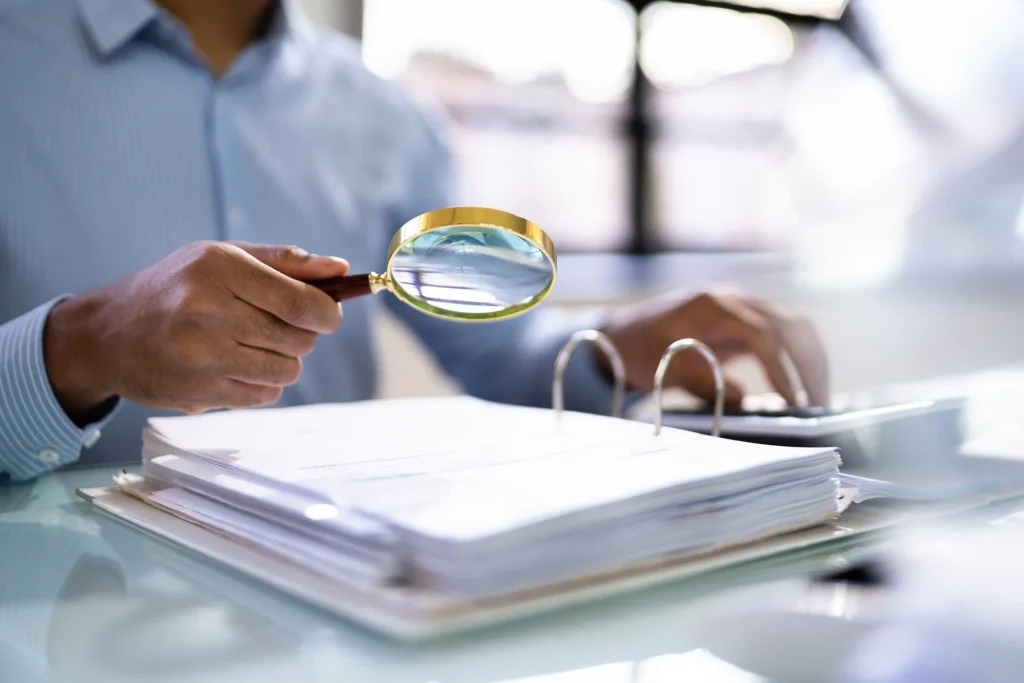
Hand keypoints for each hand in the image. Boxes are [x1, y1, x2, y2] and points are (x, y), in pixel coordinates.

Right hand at [44, 241, 348, 420]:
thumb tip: (341, 269)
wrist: (106, 335)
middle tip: (275, 327)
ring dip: (282, 361)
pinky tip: (234, 367)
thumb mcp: (221, 257)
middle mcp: (209, 310)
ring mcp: (202, 355)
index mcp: (220, 268)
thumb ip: (285, 262)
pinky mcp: (199, 391)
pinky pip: (265, 395)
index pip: (301, 302)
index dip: (327, 313)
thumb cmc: (175, 289)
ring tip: (251, 347)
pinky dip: (261, 384)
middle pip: (300, 339)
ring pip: (287, 370)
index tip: (327, 316)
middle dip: (301, 335)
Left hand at [600, 291, 829, 406]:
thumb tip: (740, 398)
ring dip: (812, 362)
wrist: (623, 335)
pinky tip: (805, 389)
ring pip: (795, 328)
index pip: (762, 332)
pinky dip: (800, 360)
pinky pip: (786, 337)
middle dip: (808, 365)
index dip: (780, 367)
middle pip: (789, 324)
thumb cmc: (638, 348)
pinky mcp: (747, 326)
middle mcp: (734, 301)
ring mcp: (743, 310)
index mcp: (712, 305)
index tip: (792, 401)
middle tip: (816, 406)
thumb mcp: (661, 365)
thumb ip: (699, 378)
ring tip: (818, 401)